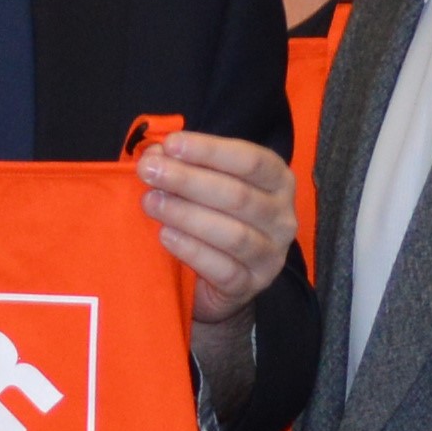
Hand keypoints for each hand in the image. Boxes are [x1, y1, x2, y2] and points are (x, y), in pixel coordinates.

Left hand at [136, 131, 294, 328]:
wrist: (220, 279)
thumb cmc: (214, 217)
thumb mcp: (204, 185)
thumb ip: (183, 165)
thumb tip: (154, 155)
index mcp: (278, 182)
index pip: (251, 161)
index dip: (210, 150)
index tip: (171, 144)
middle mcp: (282, 218)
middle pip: (238, 196)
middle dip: (188, 180)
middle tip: (149, 172)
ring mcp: (271, 255)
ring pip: (233, 234)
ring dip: (186, 214)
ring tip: (151, 203)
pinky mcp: (251, 285)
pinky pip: (224, 269)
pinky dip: (192, 250)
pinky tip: (166, 235)